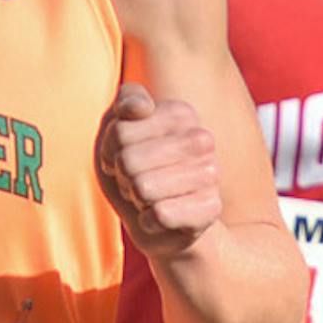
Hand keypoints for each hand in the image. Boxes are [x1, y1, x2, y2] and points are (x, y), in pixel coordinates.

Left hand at [97, 82, 222, 258]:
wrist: (159, 220)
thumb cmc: (135, 168)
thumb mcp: (117, 128)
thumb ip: (125, 101)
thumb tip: (142, 108)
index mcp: (180, 113)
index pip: (120, 133)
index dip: (111, 151)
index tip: (124, 155)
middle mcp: (202, 139)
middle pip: (128, 161)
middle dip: (124, 177)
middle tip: (137, 180)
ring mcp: (211, 173)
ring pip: (143, 188)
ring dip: (137, 199)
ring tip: (150, 196)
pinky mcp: (212, 208)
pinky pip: (160, 214)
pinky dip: (149, 221)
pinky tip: (161, 217)